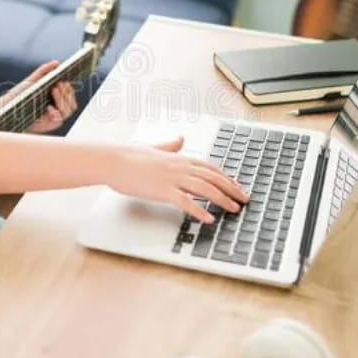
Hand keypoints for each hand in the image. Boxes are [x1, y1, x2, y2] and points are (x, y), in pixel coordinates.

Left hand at [4, 60, 77, 133]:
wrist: (7, 110)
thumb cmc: (19, 96)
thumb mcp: (31, 82)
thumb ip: (43, 72)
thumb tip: (56, 63)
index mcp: (56, 97)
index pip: (70, 94)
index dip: (69, 88)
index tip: (62, 80)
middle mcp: (57, 107)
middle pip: (72, 103)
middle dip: (67, 93)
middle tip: (58, 84)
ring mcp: (54, 117)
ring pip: (68, 110)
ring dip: (63, 100)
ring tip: (54, 90)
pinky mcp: (49, 125)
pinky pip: (59, 120)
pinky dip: (57, 113)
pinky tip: (49, 108)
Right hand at [109, 135, 247, 222]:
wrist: (113, 160)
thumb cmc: (130, 156)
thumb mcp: (154, 148)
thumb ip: (170, 145)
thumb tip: (181, 138)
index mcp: (179, 157)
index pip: (210, 167)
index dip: (226, 177)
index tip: (237, 186)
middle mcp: (179, 166)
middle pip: (213, 177)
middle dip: (231, 189)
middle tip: (244, 200)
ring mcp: (172, 178)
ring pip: (205, 188)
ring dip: (222, 199)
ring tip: (233, 209)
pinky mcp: (162, 190)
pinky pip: (186, 202)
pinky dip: (199, 210)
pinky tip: (208, 219)